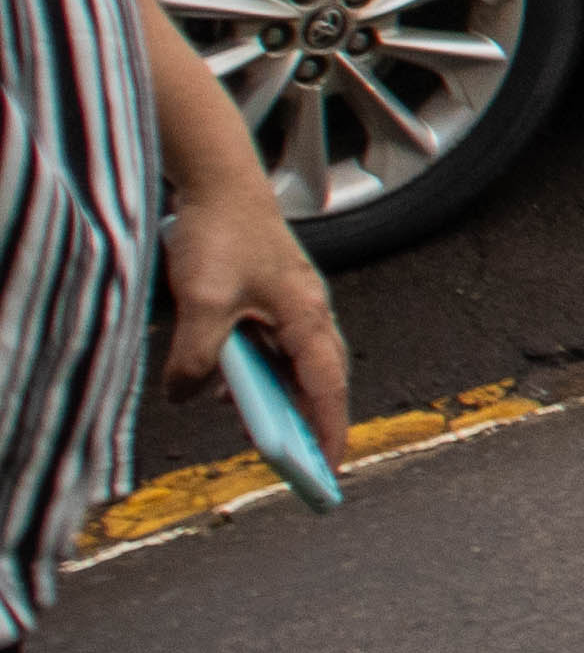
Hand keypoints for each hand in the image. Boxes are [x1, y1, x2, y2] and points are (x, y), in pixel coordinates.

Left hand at [161, 188, 349, 465]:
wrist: (219, 182)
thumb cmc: (222, 233)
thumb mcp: (200, 303)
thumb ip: (194, 357)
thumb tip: (184, 396)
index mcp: (306, 318)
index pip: (327, 388)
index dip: (329, 431)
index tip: (329, 470)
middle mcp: (308, 315)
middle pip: (320, 381)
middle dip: (312, 423)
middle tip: (302, 464)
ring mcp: (291, 306)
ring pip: (294, 366)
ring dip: (280, 399)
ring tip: (259, 431)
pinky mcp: (269, 299)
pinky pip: (271, 348)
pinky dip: (257, 374)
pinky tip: (225, 385)